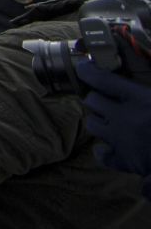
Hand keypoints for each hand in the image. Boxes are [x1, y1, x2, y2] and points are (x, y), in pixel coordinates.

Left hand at [77, 60, 150, 179]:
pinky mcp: (125, 161)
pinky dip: (104, 151)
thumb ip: (149, 84)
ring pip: (92, 124)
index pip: (102, 80)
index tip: (84, 67)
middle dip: (96, 97)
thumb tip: (130, 86)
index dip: (89, 71)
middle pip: (92, 101)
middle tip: (104, 98)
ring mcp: (122, 140)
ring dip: (98, 120)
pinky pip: (102, 155)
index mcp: (142, 100)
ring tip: (108, 119)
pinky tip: (109, 147)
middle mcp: (125, 118)